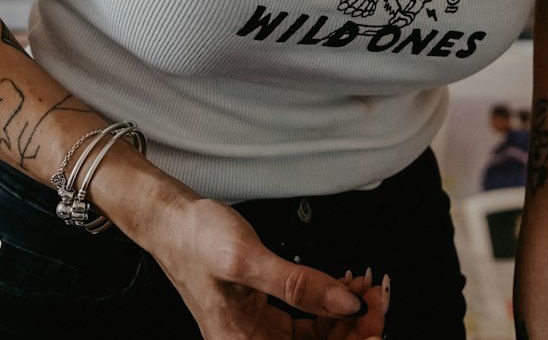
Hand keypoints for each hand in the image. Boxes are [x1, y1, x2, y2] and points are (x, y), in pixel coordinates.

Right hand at [151, 195, 386, 338]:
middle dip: (352, 328)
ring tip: (365, 288)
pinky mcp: (261, 314)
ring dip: (344, 316)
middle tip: (376, 298)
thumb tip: (347, 305)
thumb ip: (298, 284)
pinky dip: (327, 304)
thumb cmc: (196, 240)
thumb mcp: (248, 259)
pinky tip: (343, 286)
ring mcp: (256, 331)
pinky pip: (304, 321)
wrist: (171, 221)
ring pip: (314, 337)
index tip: (375, 323)